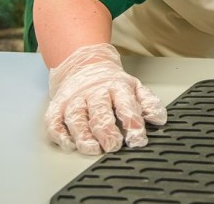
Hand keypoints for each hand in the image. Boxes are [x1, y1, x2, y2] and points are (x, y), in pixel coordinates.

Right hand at [45, 43, 166, 154]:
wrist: (84, 64)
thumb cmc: (111, 82)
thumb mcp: (133, 87)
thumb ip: (147, 102)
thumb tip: (159, 119)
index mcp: (116, 86)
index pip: (125, 104)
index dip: (132, 123)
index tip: (138, 139)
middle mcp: (94, 92)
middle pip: (99, 111)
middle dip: (106, 130)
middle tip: (113, 145)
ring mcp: (75, 98)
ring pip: (76, 117)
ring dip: (83, 135)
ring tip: (93, 148)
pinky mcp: (58, 106)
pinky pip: (54, 120)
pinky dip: (59, 134)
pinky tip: (68, 144)